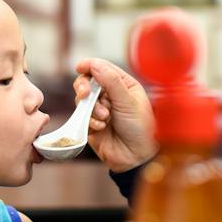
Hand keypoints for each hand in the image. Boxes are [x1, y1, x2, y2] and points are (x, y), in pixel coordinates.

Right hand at [73, 58, 157, 172]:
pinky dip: (90, 121)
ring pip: (82, 100)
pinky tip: (102, 127)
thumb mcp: (128, 101)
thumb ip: (111, 81)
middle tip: (85, 94)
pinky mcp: (92, 125)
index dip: (90, 65)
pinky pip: (82, 117)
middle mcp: (111, 95)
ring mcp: (100, 110)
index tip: (80, 67)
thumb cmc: (141, 128)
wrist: (137, 157)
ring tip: (105, 118)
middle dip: (84, 87)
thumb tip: (94, 64)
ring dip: (92, 108)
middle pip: (88, 82)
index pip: (102, 68)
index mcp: (123, 85)